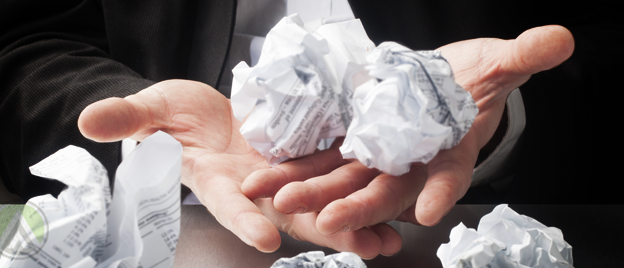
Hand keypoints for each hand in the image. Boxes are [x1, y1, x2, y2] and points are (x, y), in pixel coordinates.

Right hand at [78, 80, 399, 257]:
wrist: (205, 111)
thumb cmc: (175, 113)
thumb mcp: (153, 110)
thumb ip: (130, 119)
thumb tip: (89, 120)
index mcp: (217, 179)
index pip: (229, 203)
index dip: (243, 219)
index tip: (263, 238)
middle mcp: (255, 185)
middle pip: (289, 213)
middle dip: (322, 230)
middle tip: (358, 245)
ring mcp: (283, 174)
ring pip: (319, 201)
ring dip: (352, 219)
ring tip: (387, 238)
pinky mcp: (303, 156)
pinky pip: (334, 174)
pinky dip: (358, 188)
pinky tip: (392, 199)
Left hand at [242, 25, 574, 253]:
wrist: (441, 82)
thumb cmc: (474, 80)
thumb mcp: (498, 63)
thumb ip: (521, 57)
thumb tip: (558, 40)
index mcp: (451, 152)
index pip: (450, 174)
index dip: (441, 190)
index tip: (428, 209)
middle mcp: (412, 163)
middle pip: (385, 189)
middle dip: (356, 205)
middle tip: (326, 219)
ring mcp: (378, 155)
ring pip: (344, 178)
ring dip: (311, 191)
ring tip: (276, 198)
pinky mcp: (352, 143)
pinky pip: (321, 157)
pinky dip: (296, 166)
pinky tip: (266, 175)